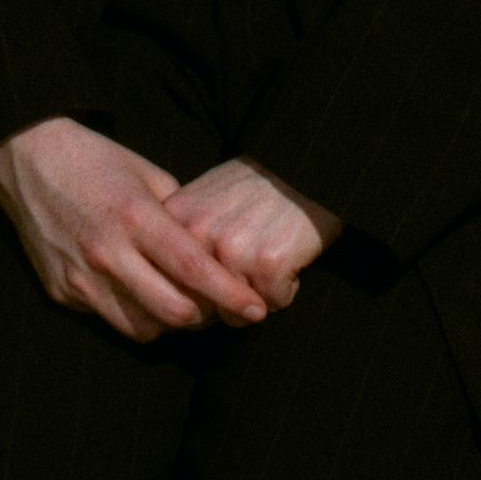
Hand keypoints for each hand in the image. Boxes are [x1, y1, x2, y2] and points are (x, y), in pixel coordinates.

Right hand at [0, 117, 271, 344]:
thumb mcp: (146, 174)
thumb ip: (179, 214)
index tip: (257, 308)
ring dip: (170, 322)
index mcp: (136, 217)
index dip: (231, 295)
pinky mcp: (61, 291)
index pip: (194, 270)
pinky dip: (134, 315)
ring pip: (143, 328)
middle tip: (220, 308)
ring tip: (182, 304)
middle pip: (174, 311)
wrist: (26, 157)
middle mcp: (108, 253)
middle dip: (206, 317)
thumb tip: (211, 248)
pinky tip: (140, 294)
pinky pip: (109, 319)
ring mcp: (81, 277)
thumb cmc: (95, 159)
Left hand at [161, 157, 343, 311]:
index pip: (171, 282)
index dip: (197, 292)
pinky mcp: (267, 263)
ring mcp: (231, 248)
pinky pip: (274, 303)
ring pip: (237, 311)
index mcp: (177, 216)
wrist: (308, 168)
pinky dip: (286, 290)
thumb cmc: (259, 187)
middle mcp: (198, 233)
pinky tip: (290, 260)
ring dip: (259, 296)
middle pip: (202, 304)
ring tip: (271, 260)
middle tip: (249, 274)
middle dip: (226, 302)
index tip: (217, 282)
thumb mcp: (208, 196)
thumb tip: (173, 291)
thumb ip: (185, 233)